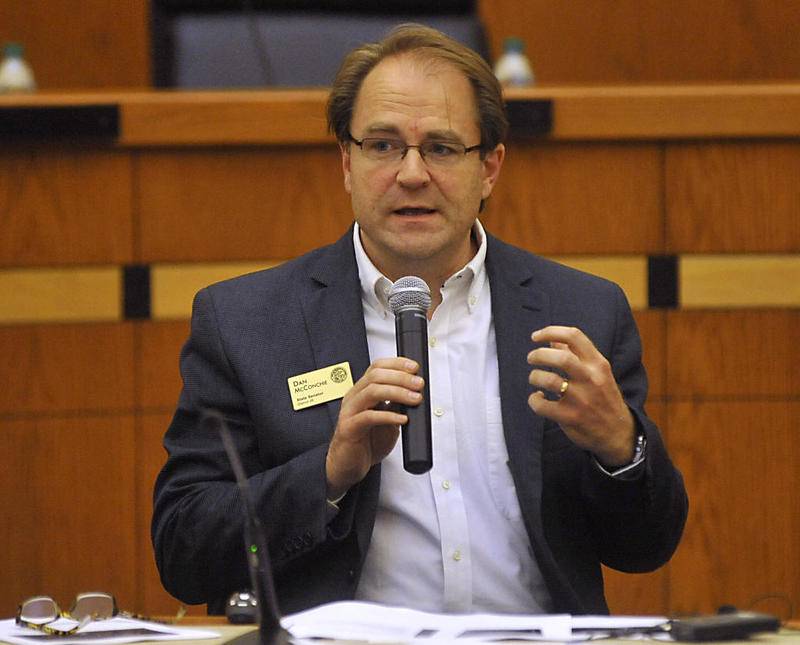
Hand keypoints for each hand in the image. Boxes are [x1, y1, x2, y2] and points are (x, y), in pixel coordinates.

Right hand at [325, 357, 423, 497]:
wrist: (348, 466)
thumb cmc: (366, 443)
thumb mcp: (387, 420)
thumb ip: (396, 406)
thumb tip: (414, 393)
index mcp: (362, 391)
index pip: (376, 367)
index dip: (396, 363)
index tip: (414, 367)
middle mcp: (354, 397)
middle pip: (376, 375)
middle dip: (401, 377)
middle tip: (418, 384)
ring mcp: (349, 412)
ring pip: (372, 391)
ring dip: (397, 392)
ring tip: (414, 398)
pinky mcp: (348, 428)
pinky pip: (369, 417)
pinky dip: (388, 416)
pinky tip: (402, 419)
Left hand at [527, 326, 634, 466]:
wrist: (618, 433)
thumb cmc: (604, 397)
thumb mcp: (598, 372)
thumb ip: (577, 355)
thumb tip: (552, 339)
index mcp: (598, 364)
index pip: (574, 337)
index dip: (550, 331)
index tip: (536, 336)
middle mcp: (591, 379)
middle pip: (560, 357)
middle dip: (538, 354)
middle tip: (531, 358)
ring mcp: (581, 399)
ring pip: (548, 380)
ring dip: (535, 376)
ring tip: (535, 378)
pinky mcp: (570, 417)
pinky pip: (541, 405)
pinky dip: (534, 400)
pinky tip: (538, 398)